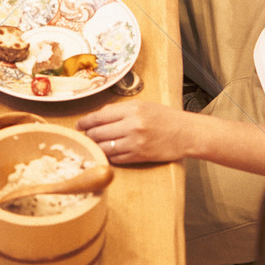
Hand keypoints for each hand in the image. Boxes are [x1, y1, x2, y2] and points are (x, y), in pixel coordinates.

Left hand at [77, 100, 198, 163]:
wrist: (186, 133)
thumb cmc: (165, 118)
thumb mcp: (143, 105)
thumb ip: (120, 110)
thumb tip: (97, 117)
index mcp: (132, 109)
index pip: (99, 115)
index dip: (85, 122)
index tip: (79, 125)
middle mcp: (132, 125)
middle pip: (98, 132)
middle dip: (89, 135)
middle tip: (86, 136)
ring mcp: (135, 142)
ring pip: (104, 146)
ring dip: (96, 147)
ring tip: (95, 145)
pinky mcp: (139, 156)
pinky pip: (115, 158)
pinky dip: (109, 156)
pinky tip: (108, 153)